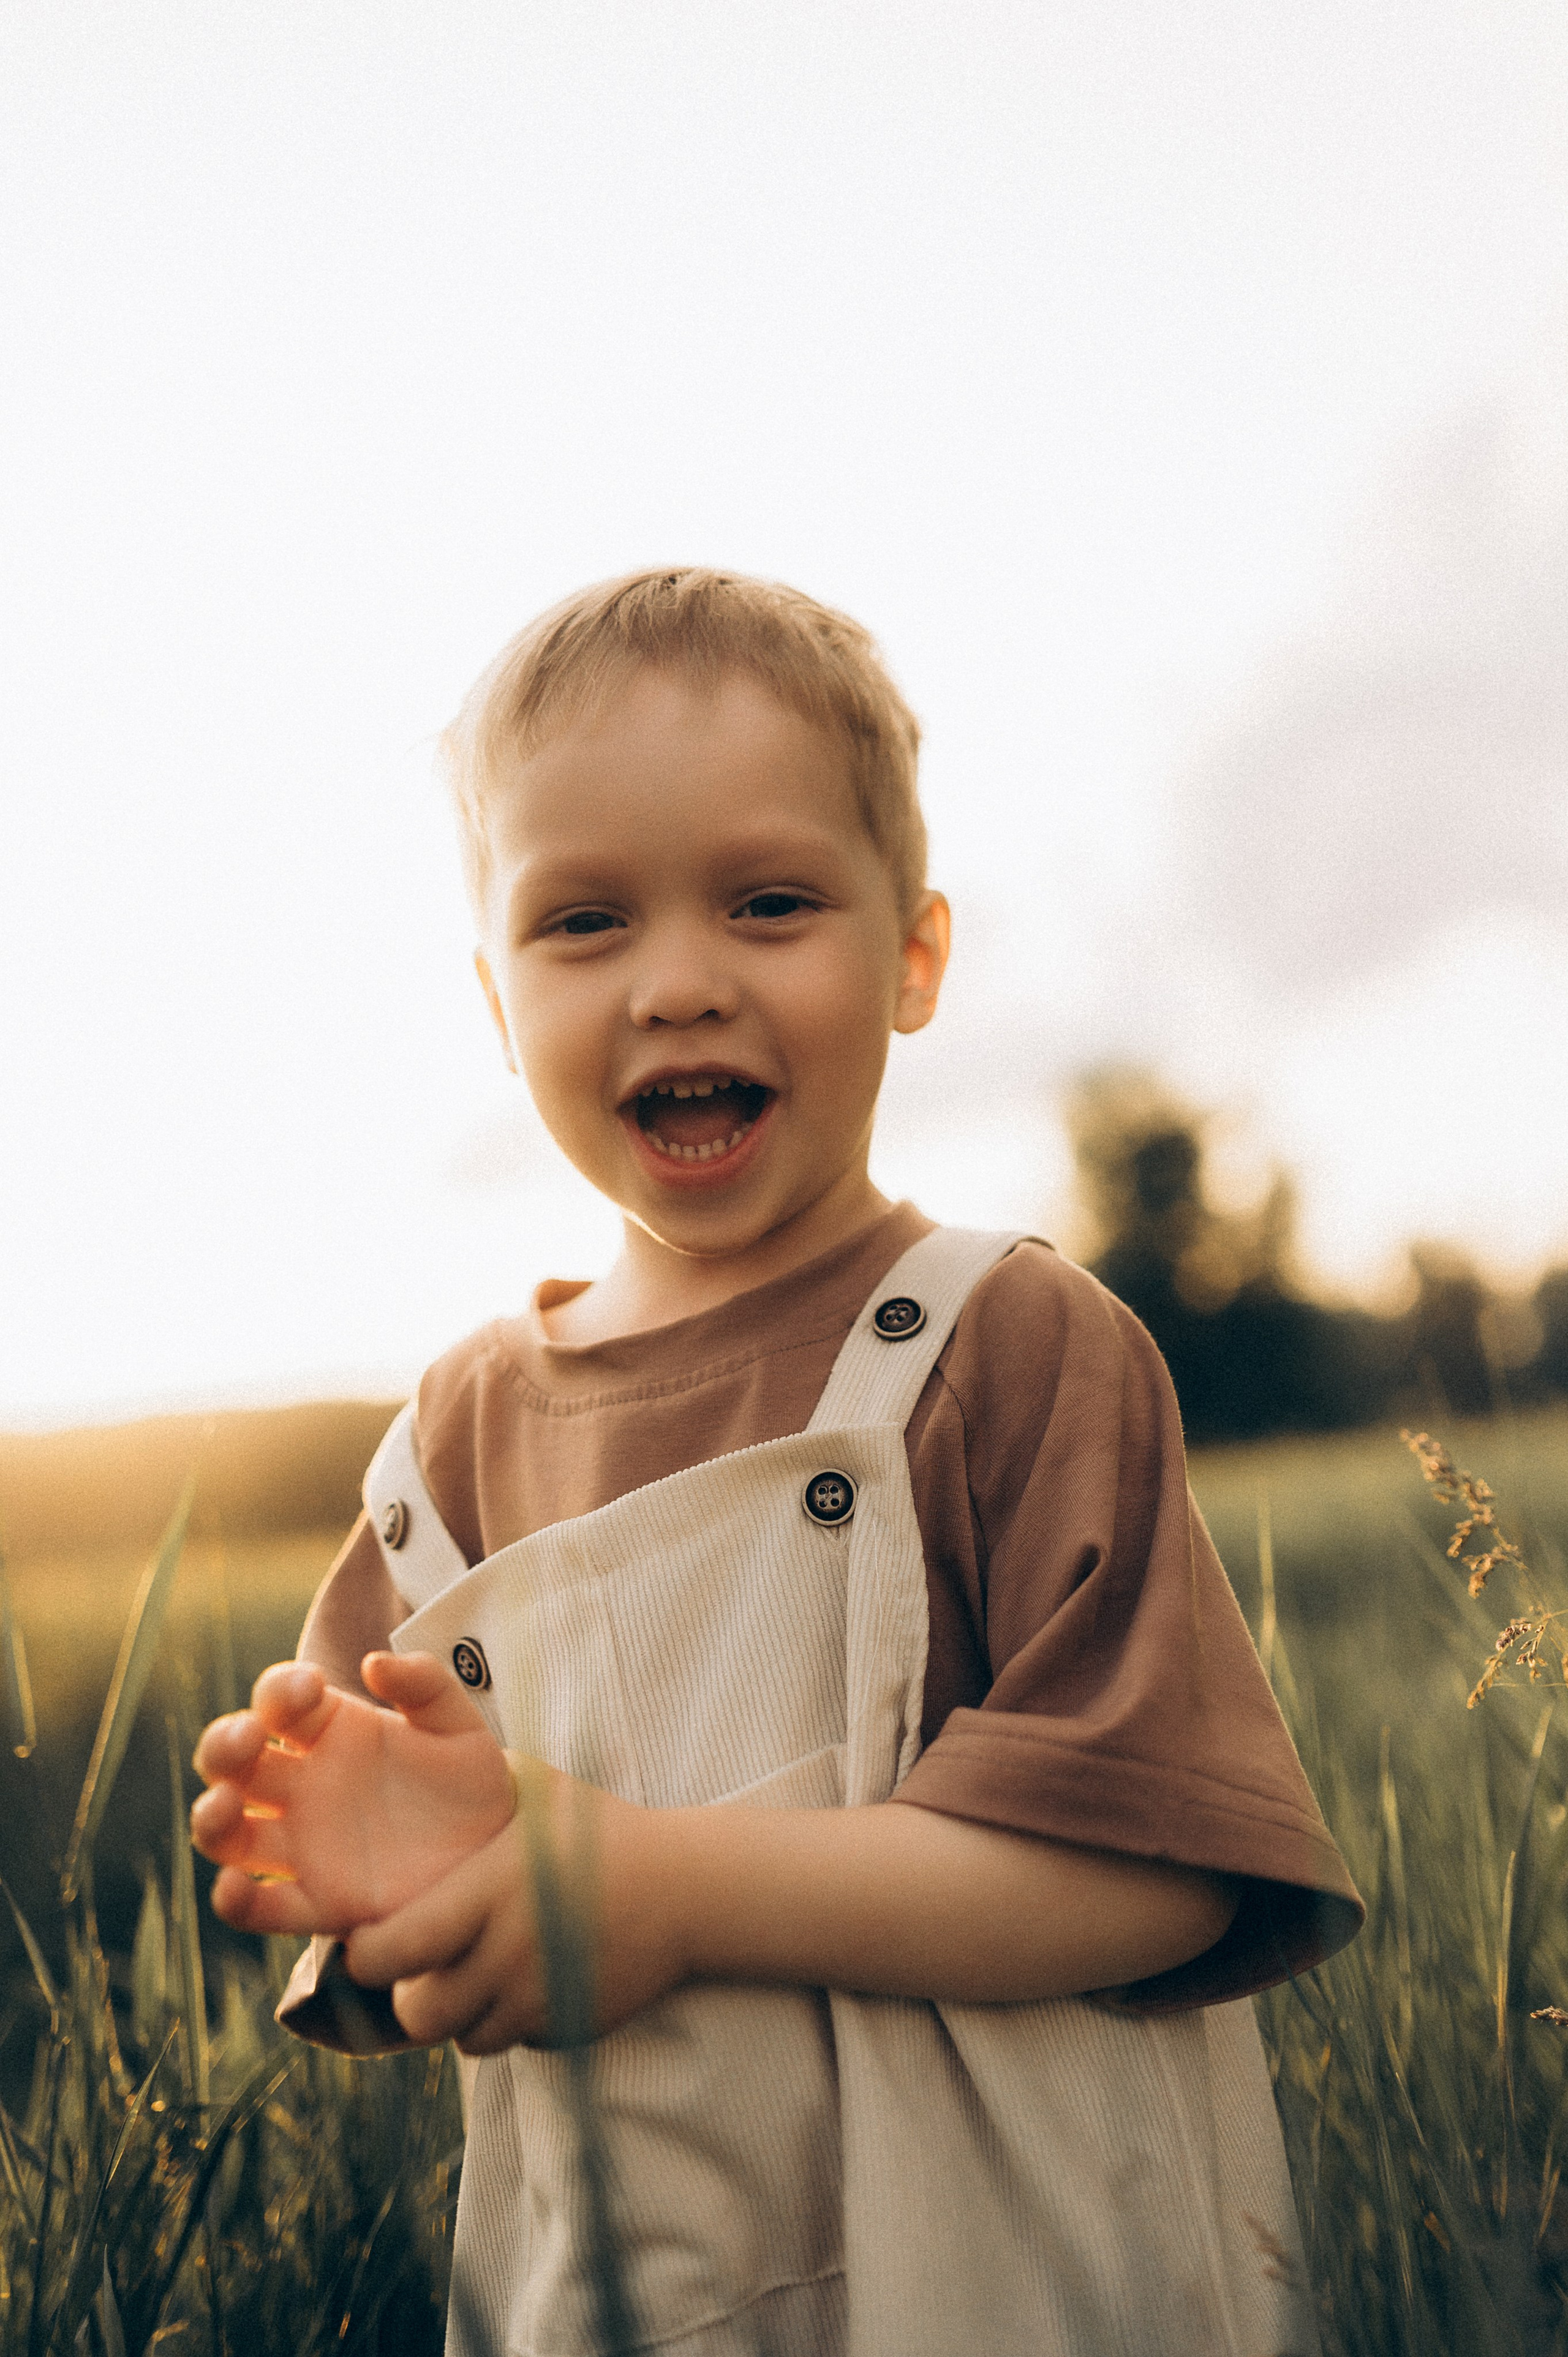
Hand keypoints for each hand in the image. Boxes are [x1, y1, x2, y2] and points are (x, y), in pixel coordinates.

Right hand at [190, 1652, 517, 1936]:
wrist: (499, 1854)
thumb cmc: (471, 1781)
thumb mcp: (459, 1725)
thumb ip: (426, 1684)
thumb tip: (376, 1663)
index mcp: (330, 1729)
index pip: (280, 1699)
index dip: (282, 1688)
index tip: (312, 1687)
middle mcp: (303, 1784)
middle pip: (233, 1761)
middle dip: (225, 1744)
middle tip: (249, 1737)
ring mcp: (302, 1844)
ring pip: (229, 1832)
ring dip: (212, 1818)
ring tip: (227, 1806)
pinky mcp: (318, 1902)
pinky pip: (261, 1907)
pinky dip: (235, 1902)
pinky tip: (233, 1888)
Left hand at [342, 1763, 686, 2052]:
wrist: (685, 1886)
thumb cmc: (599, 1828)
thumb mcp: (536, 1788)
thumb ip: (472, 1782)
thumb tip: (414, 1755)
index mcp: (487, 1894)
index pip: (390, 1952)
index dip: (365, 1956)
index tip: (368, 1940)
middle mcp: (507, 1956)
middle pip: (418, 2015)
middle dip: (410, 1997)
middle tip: (421, 1967)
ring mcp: (538, 1999)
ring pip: (464, 2039)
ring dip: (462, 2013)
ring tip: (475, 1971)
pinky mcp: (566, 2028)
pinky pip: (513, 2042)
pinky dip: (510, 2020)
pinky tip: (526, 1979)